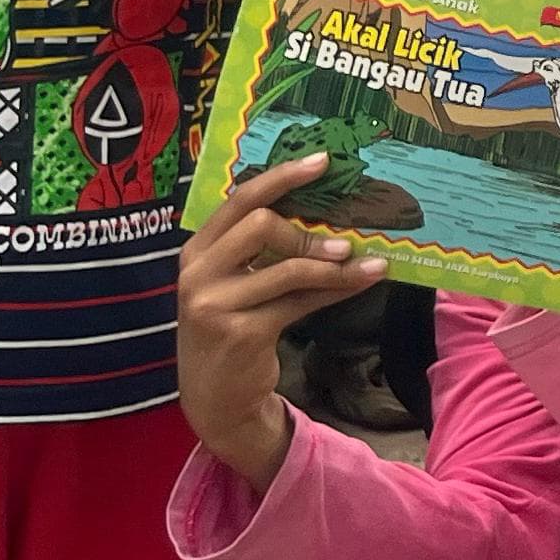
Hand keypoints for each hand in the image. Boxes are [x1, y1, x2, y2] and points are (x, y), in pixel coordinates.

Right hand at [176, 154, 385, 484]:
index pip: (239, 200)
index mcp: (197, 251)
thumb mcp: (240, 286)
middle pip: (260, 224)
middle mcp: (198, 273)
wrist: (215, 397)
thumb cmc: (233, 328)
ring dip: (331, 264)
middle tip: (343, 241)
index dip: (282, 177)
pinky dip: (336, 289)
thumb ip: (266, 252)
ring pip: (287, 267)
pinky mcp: (240, 332)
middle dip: (307, 231)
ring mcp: (214, 304)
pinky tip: (362, 280)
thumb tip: (333, 220)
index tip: (322, 162)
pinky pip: (299, 301)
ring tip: (362, 259)